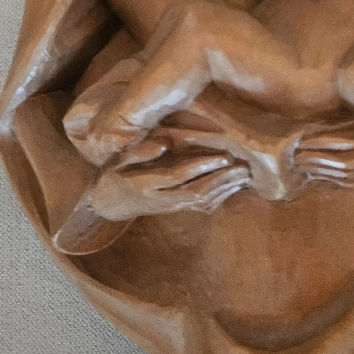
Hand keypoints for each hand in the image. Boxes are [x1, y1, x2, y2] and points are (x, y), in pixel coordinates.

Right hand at [85, 141, 251, 219]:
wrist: (109, 204)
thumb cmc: (114, 174)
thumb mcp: (117, 160)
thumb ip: (138, 151)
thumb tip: (164, 144)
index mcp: (146, 185)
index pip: (177, 177)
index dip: (200, 168)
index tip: (221, 156)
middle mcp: (161, 199)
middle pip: (196, 193)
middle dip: (221, 180)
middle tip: (243, 166)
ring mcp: (170, 207)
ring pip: (202, 202)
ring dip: (225, 189)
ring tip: (245, 174)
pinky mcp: (177, 209)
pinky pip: (202, 206)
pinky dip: (220, 197)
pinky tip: (235, 186)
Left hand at [295, 73, 353, 188]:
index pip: (351, 141)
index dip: (326, 141)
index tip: (305, 138)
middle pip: (341, 161)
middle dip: (316, 157)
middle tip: (291, 152)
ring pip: (344, 173)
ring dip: (320, 169)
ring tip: (297, 162)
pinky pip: (351, 180)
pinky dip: (331, 178)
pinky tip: (316, 173)